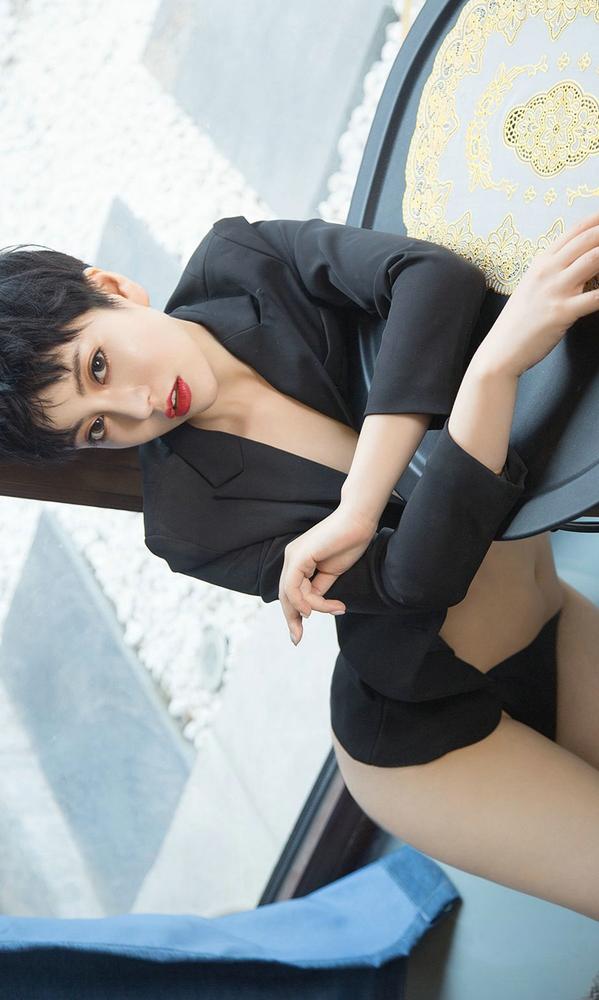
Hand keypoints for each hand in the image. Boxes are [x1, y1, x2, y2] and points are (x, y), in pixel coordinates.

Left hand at [278, 504, 377, 644]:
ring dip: (314, 607)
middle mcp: (291, 558)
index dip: (293, 615)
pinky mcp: (299, 557)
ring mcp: (293, 557)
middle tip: (297, 639)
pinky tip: (313, 610)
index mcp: (298, 561)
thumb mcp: (332, 572)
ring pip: (291, 595)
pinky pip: (294, 587)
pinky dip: (303, 601)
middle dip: (291, 620)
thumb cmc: (349, 543)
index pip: (290, 593)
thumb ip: (319, 588)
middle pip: (285, 596)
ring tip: (337, 608)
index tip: (299, 634)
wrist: (359, 522)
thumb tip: (313, 606)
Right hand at [481, 210, 598, 376]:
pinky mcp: (563, 312)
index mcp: (542, 262)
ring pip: (594, 259)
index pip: (575, 231)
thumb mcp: (532, 286)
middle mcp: (548, 270)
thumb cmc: (519, 321)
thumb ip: (555, 271)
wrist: (502, 349)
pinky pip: (595, 298)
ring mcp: (556, 290)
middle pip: (588, 239)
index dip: (597, 221)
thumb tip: (581, 263)